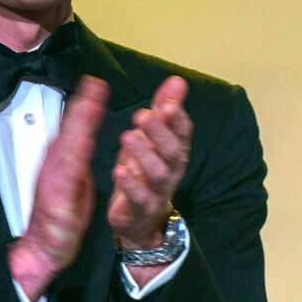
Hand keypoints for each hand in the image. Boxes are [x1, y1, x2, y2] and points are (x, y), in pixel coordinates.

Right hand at [9, 75, 109, 301]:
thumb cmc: (58, 215)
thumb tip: (85, 136)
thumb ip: (79, 156)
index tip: (96, 85)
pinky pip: (68, 167)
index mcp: (63, 158)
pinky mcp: (56, 191)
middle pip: (71, 128)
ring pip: (69, 141)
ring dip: (80, 120)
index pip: (77, 127)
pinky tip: (82, 138)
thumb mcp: (75, 178)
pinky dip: (75, 150)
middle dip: (83, 103)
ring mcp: (54, 175)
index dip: (87, 105)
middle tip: (95, 83)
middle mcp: (56, 162)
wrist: (44, 245)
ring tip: (91, 101)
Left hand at [108, 75, 190, 251]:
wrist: (138, 220)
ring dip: (143, 154)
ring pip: (157, 174)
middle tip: (142, 115)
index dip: (178, 118)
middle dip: (159, 132)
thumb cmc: (145, 173)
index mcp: (175, 152)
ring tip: (128, 138)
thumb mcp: (153, 139)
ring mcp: (157, 192)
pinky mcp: (140, 209)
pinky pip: (138, 198)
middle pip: (172, 151)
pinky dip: (130, 184)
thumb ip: (164, 110)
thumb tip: (177, 81)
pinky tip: (119, 170)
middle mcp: (171, 171)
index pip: (183, 132)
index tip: (169, 103)